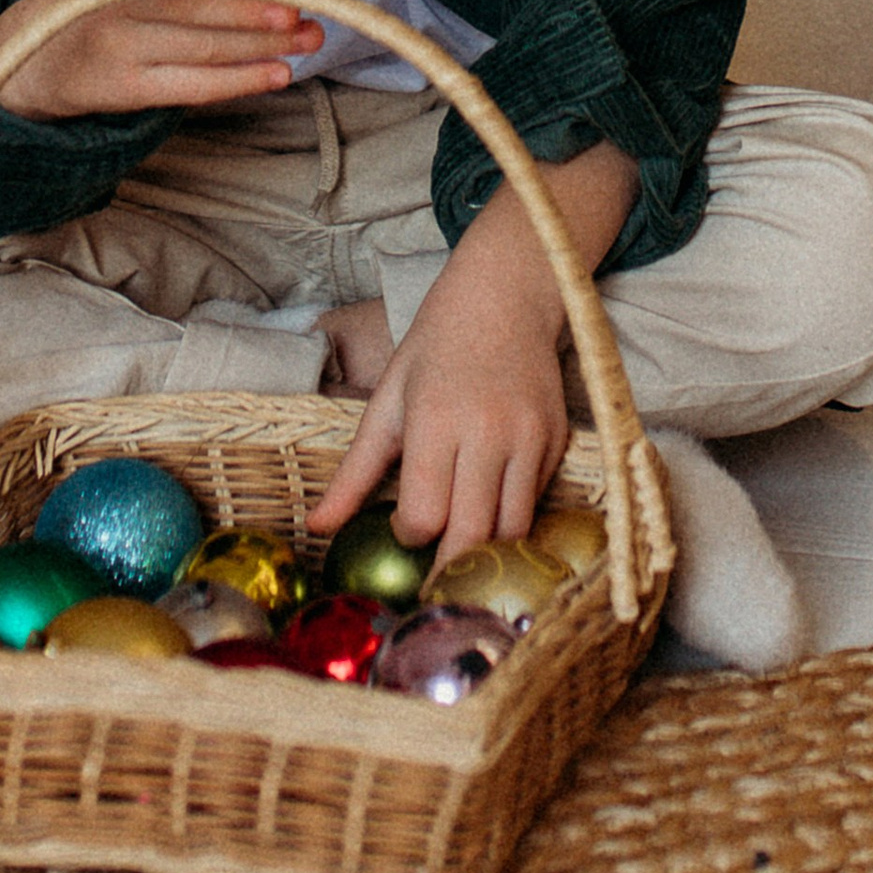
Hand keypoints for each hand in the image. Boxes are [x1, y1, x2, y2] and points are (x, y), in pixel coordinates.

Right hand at [0, 0, 326, 119]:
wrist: (38, 55)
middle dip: (250, 3)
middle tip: (298, 2)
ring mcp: (119, 46)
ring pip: (201, 46)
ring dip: (261, 44)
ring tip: (308, 36)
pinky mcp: (128, 90)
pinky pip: (192, 87)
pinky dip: (239, 81)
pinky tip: (277, 72)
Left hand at [309, 218, 571, 559]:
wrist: (506, 295)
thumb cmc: (436, 346)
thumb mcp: (387, 401)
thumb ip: (354, 472)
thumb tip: (315, 528)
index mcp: (436, 421)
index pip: (424, 516)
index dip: (408, 534)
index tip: (403, 524)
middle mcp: (488, 433)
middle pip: (470, 536)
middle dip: (447, 566)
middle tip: (431, 577)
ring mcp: (529, 438)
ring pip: (512, 532)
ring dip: (485, 553)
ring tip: (463, 555)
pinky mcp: (557, 440)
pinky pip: (535, 502)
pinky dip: (513, 518)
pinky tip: (493, 508)